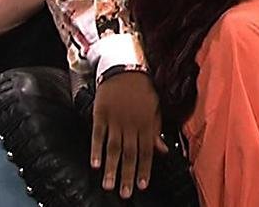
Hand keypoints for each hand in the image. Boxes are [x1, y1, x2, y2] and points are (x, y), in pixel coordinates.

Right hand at [91, 70, 167, 198]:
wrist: (124, 66)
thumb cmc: (142, 88)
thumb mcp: (155, 108)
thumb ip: (156, 130)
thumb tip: (163, 150)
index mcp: (146, 123)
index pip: (147, 152)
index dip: (144, 169)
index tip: (142, 186)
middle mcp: (131, 124)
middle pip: (129, 154)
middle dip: (127, 175)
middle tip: (125, 193)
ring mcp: (115, 120)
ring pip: (113, 148)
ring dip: (111, 168)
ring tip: (109, 185)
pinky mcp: (100, 114)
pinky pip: (98, 135)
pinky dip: (96, 150)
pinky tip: (95, 164)